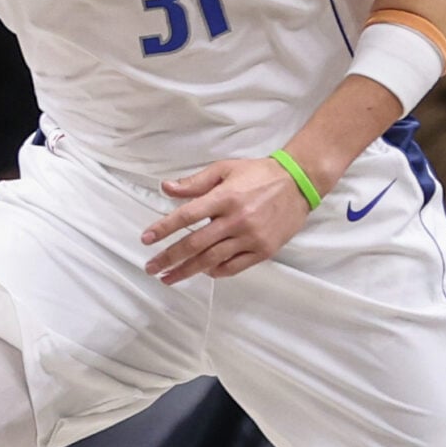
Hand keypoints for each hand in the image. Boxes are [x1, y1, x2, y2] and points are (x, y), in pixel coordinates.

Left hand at [142, 157, 314, 285]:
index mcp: (224, 197)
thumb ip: (195, 181)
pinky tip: (202, 273)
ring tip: (168, 278)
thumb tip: (166, 188)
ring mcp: (250, 238)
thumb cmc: (260, 174)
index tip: (146, 239)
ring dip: (186, 271)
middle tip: (150, 268)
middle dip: (169, 258)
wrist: (299, 183)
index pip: (186, 216)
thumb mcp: (226, 169)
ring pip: (211, 260)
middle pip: (195, 244)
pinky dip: (215, 272)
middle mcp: (236, 220)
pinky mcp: (263, 250)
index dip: (164, 228)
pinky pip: (234, 267)